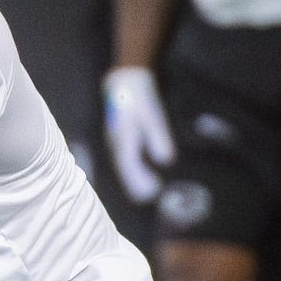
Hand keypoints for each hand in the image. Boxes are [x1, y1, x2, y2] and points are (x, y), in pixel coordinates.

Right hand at [102, 66, 172, 204]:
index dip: (138, 179)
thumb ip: (158, 137)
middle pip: (123, 168)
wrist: (122, 83)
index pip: (128, 163)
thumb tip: (166, 160)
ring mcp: (114, 142)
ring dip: (133, 179)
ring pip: (122, 165)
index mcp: (123, 136)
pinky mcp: (118, 141)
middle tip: (150, 196)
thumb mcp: (152, 115)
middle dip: (135, 183)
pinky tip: (142, 176)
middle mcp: (115, 142)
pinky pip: (123, 160)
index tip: (151, 192)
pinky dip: (132, 171)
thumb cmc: (138, 97)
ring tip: (147, 191)